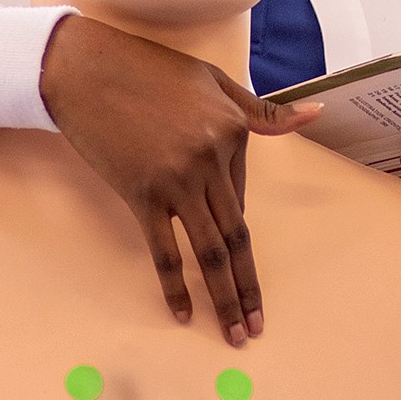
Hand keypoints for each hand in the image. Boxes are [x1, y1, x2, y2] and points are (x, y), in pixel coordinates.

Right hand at [40, 15, 322, 346]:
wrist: (84, 67)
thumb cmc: (145, 69)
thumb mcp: (211, 80)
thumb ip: (260, 110)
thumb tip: (316, 114)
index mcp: (233, 130)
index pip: (239, 194)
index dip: (230, 222)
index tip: (225, 249)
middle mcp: (211, 158)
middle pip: (236, 236)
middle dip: (248, 287)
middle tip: (257, 326)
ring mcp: (177, 179)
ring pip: (209, 250)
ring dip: (225, 297)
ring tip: (234, 332)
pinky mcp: (143, 193)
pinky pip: (164, 249)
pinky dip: (175, 284)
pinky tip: (182, 312)